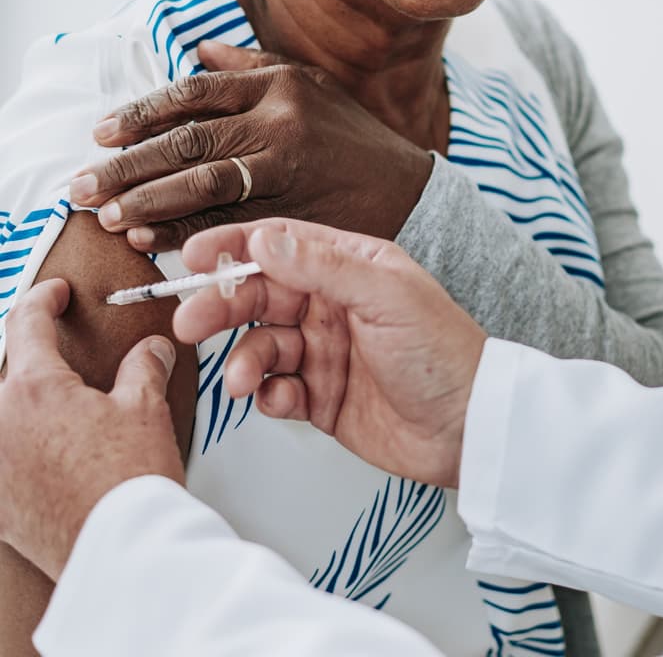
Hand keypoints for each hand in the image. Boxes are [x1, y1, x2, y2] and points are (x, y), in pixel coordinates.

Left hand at [0, 281, 182, 579]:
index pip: (25, 324)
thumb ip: (144, 366)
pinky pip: (2, 457)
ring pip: (3, 414)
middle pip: (7, 373)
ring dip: (24, 404)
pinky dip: (19, 446)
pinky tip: (46, 453)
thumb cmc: (128, 480)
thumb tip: (151, 350)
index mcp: (32, 389)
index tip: (54, 294)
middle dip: (33, 358)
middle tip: (60, 351)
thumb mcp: (146, 407)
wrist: (117, 548)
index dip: (43, 299)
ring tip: (58, 407)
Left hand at [69, 41, 433, 253]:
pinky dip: (185, 232)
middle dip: (128, 165)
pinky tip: (151, 241)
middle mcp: (282, 123)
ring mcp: (288, 170)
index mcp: (281, 86)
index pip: (195, 94)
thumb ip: (253, 67)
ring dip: (147, 201)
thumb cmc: (352, 138)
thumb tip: (196, 51)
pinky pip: (228, 222)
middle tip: (82, 184)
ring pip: (203, 184)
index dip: (143, 114)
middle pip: (189, 142)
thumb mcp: (312, 86)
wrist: (409, 190)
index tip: (103, 134)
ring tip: (108, 215)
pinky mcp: (294, 211)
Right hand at [173, 219, 485, 487]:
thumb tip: (267, 240)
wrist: (469, 426)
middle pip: (260, 295)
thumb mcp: (386, 296)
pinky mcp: (321, 397)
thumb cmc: (444, 351)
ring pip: (261, 345)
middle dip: (222, 307)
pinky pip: (275, 389)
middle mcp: (334, 304)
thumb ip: (324, 267)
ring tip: (242, 381)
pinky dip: (267, 395)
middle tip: (189, 324)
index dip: (235, 248)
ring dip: (243, 360)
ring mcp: (325, 351)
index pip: (282, 245)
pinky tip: (282, 400)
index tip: (191, 257)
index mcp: (352, 266)